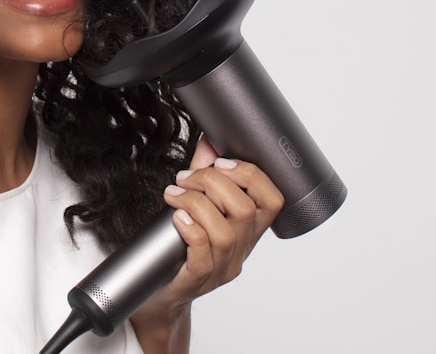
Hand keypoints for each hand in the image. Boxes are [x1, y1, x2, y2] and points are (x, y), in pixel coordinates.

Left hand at [130, 137, 283, 352]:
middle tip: (184, 177)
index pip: (273, 200)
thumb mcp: (198, 206)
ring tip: (174, 193)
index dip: (251, 175)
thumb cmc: (181, 246)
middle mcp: (241, 250)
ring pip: (225, 232)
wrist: (163, 294)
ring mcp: (222, 268)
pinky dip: (190, 228)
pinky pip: (202, 255)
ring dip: (196, 203)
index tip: (221, 162)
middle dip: (212, 182)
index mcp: (249, 230)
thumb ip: (205, 174)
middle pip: (244, 210)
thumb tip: (209, 140)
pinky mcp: (198, 280)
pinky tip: (176, 216)